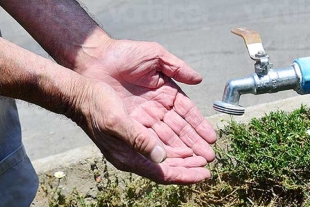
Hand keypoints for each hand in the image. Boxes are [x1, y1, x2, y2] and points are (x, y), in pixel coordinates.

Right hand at [76, 80, 210, 183]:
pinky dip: (174, 146)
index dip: (185, 175)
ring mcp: (134, 145)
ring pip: (165, 157)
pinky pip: (159, 145)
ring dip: (184, 156)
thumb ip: (138, 140)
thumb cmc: (96, 107)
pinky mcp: (135, 134)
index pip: (162, 173)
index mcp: (129, 156)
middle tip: (208, 163)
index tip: (204, 174)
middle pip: (167, 167)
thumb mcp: (116, 122)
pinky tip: (184, 144)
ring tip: (201, 155)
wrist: (82, 96)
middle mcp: (133, 154)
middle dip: (188, 167)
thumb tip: (162, 157)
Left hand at [77, 39, 216, 176]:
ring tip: (196, 162)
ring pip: (166, 137)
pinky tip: (172, 159)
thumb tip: (199, 79)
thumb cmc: (125, 54)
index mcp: (166, 92)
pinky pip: (147, 139)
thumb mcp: (155, 55)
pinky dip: (159, 149)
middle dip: (194, 144)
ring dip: (181, 150)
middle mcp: (157, 108)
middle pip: (179, 129)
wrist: (96, 59)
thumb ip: (177, 67)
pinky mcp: (129, 124)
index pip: (187, 112)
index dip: (199, 125)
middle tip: (209, 157)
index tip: (211, 138)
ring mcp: (143, 117)